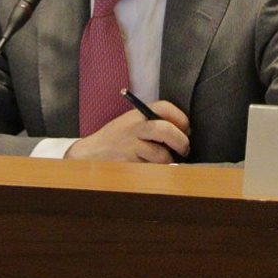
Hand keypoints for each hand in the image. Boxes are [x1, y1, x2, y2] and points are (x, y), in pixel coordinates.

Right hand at [67, 101, 191, 162]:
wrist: (91, 154)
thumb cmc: (117, 138)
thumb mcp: (132, 122)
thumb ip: (155, 122)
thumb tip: (186, 131)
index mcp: (138, 114)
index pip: (164, 107)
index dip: (181, 118)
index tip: (186, 128)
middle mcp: (134, 128)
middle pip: (164, 130)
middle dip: (180, 141)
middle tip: (185, 149)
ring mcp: (130, 147)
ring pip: (161, 155)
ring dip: (168, 161)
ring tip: (163, 161)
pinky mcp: (128, 164)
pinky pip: (152, 169)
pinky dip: (156, 170)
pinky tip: (148, 167)